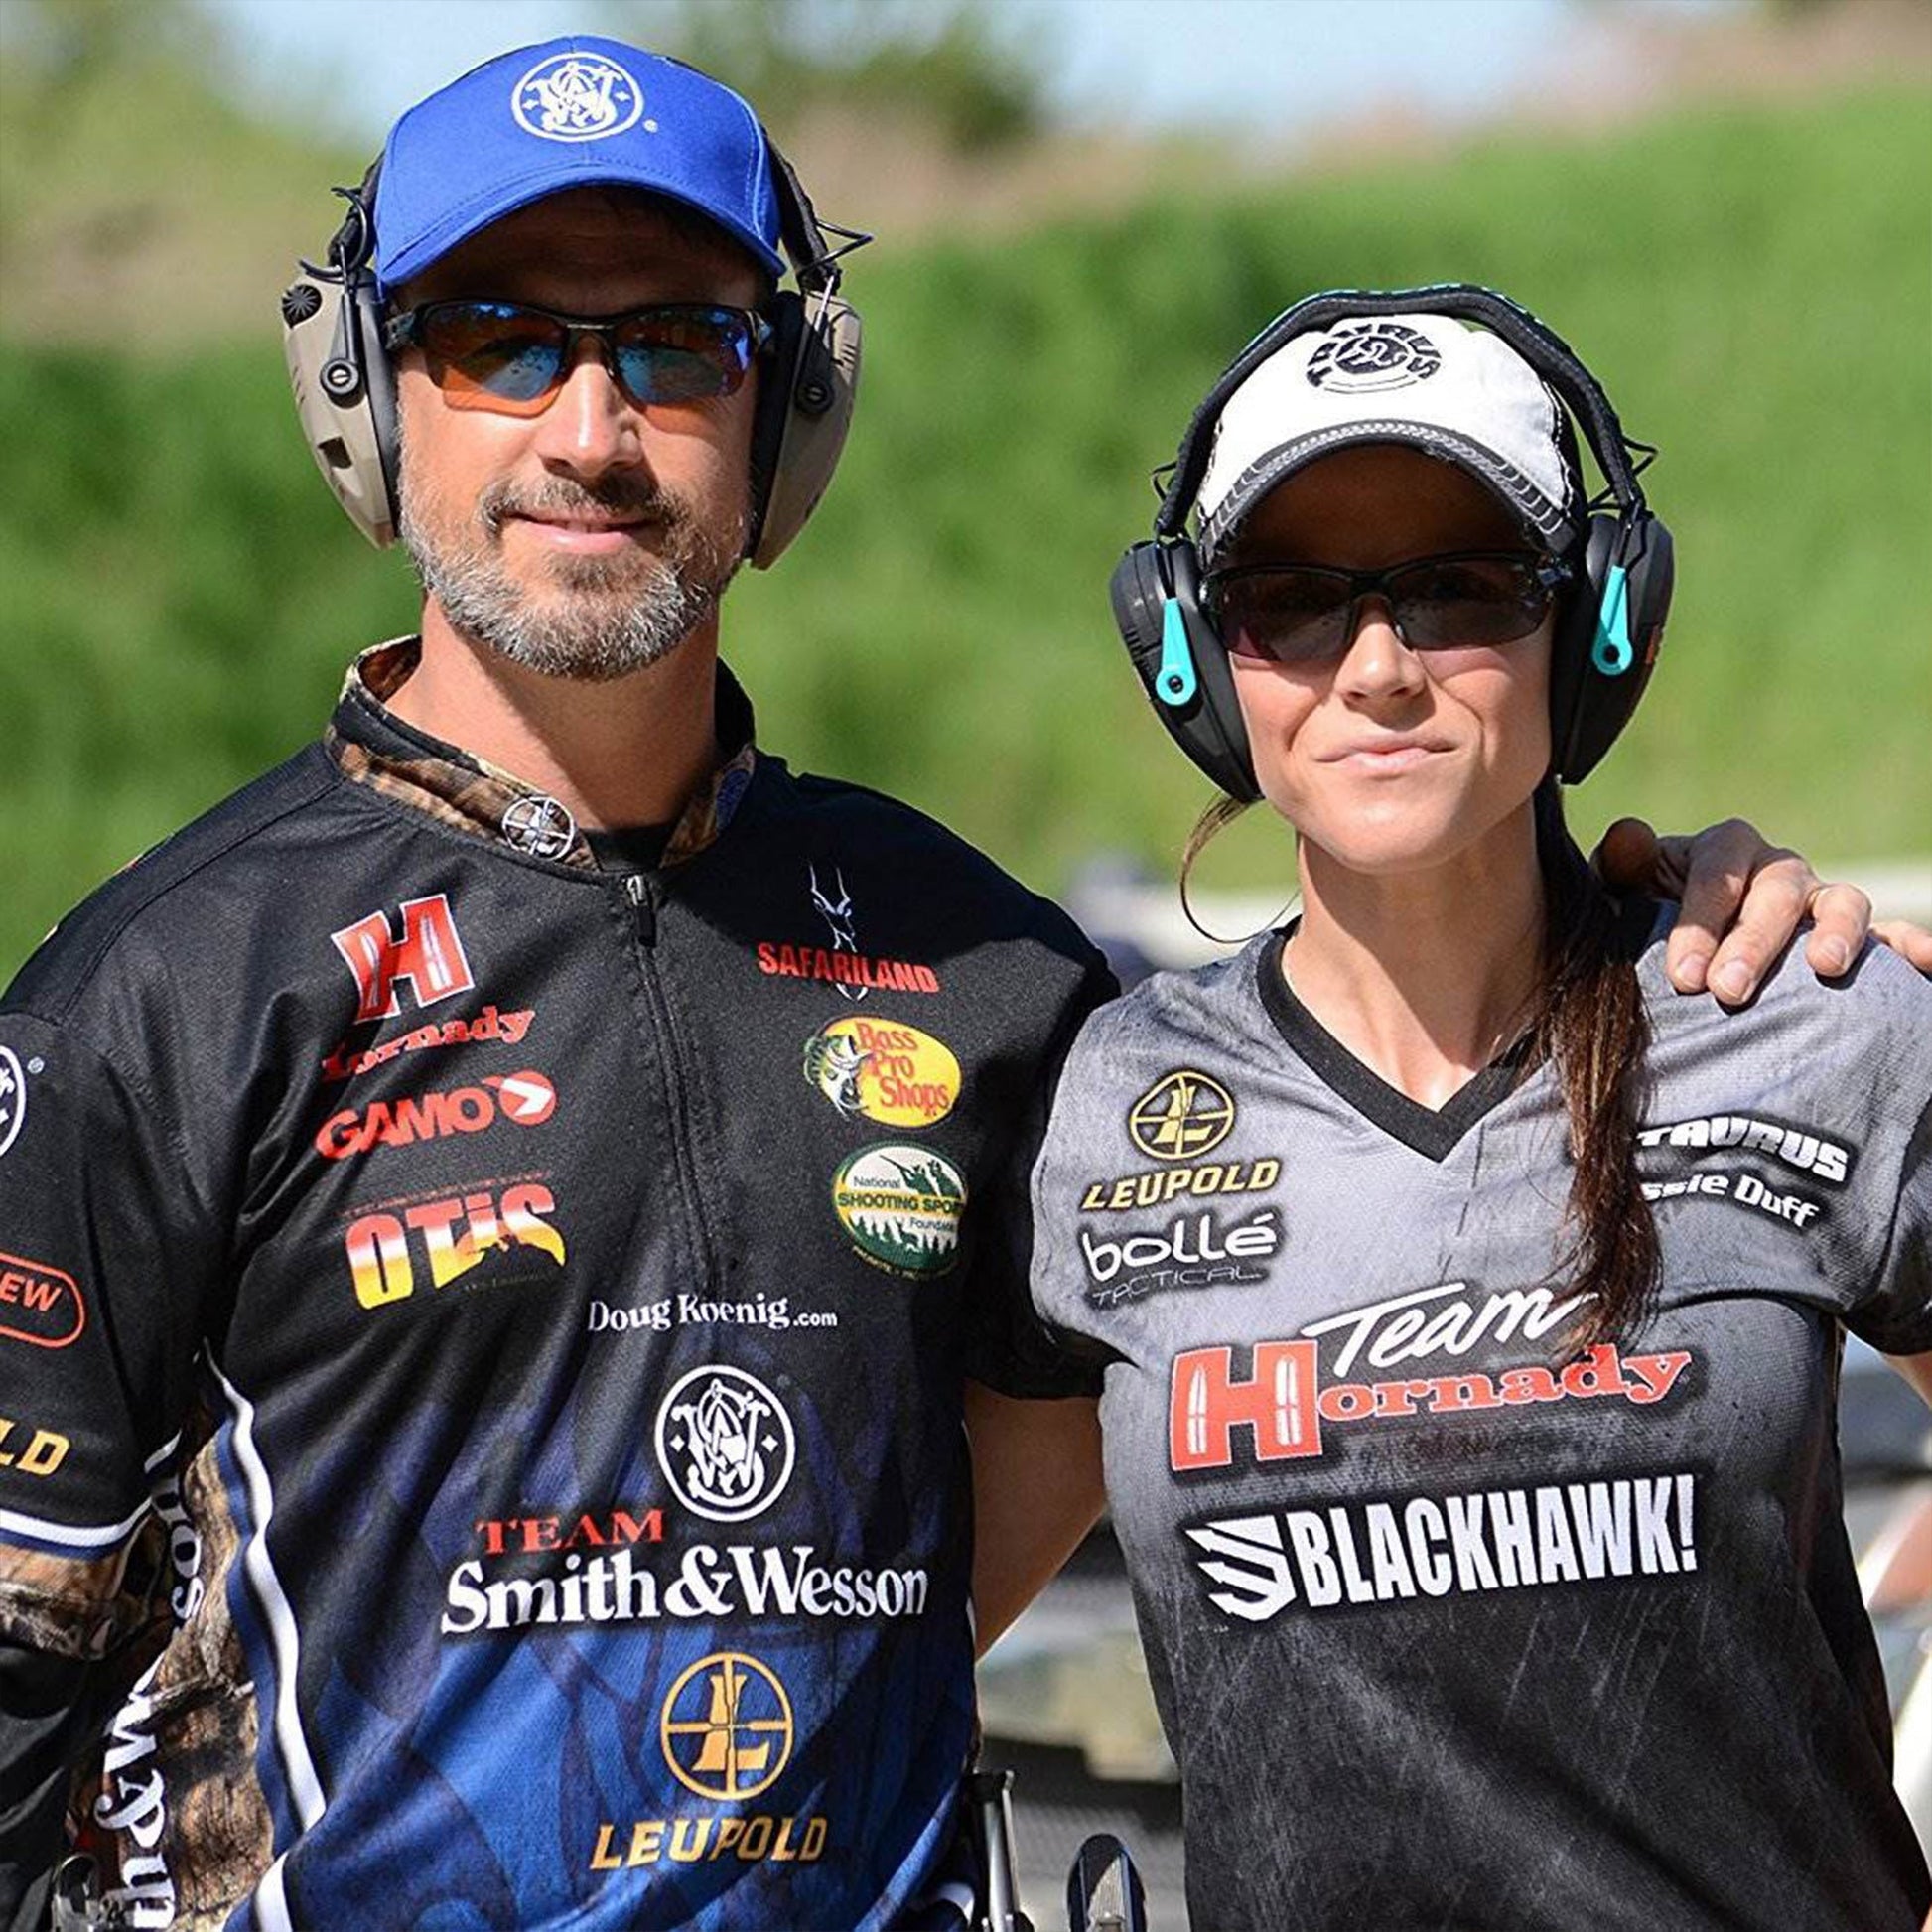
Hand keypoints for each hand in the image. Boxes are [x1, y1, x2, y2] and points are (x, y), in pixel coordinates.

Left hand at [1595, 816, 1931, 1005]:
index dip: (1701, 919)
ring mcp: (1818, 903)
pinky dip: (1911, 944)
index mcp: (1722, 853)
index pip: (1718, 870)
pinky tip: (1927, 961)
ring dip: (1837, 931)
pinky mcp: (1848, 938)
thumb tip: (1627, 837)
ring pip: (1842, 901)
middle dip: (1755, 941)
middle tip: (1726, 990)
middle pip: (1778, 891)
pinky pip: (1889, 935)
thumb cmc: (1645, 919)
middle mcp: (1777, 871)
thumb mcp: (1624, 894)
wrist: (1679, 954)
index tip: (1683, 975)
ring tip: (1825, 967)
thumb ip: (1622, 867)